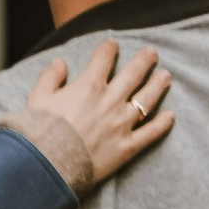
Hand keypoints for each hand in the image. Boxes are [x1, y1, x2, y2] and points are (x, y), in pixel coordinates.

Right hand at [15, 37, 173, 186]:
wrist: (49, 164)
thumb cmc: (40, 131)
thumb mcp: (37, 98)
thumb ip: (50, 77)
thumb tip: (60, 62)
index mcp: (88, 86)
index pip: (103, 59)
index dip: (109, 49)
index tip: (113, 44)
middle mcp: (110, 101)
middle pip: (133, 75)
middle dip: (144, 61)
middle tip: (152, 53)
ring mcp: (121, 124)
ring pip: (146, 100)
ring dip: (157, 86)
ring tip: (166, 76)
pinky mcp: (127, 147)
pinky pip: (150, 133)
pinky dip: (162, 124)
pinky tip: (170, 117)